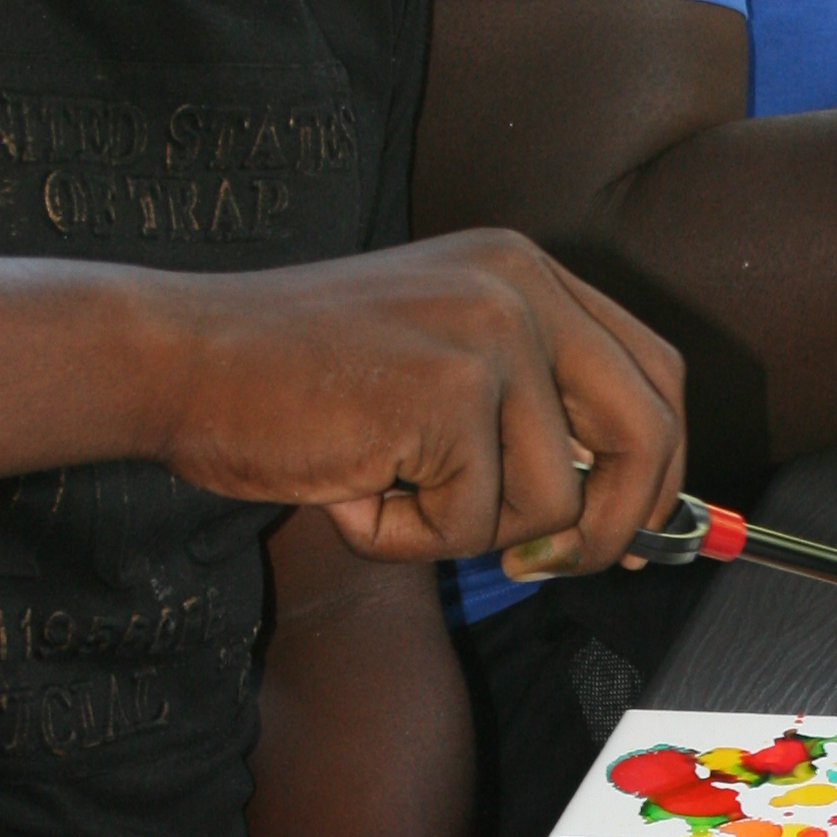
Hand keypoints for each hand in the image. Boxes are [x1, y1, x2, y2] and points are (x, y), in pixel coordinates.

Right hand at [159, 230, 684, 574]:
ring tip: (382, 492)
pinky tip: (349, 487)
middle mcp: (522, 285)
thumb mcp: (432, 377)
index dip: (658, 469)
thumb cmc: (290, 383)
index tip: (630, 537)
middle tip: (539, 567)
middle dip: (614, 526)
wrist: (178, 359)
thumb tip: (621, 528)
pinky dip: (408, 538)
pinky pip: (475, 521)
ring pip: (555, 498)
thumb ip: (524, 424)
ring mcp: (491, 331)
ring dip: (466, 532)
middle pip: (649, 428)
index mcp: (524, 269)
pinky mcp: (450, 390)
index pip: (654, 372)